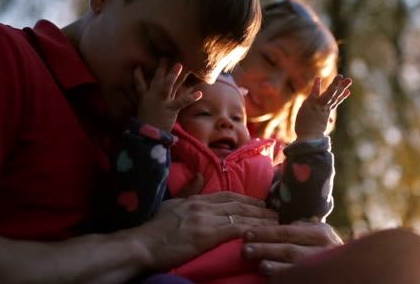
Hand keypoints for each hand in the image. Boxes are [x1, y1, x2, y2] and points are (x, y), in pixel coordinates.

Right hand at [134, 59, 201, 131]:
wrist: (149, 135)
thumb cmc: (147, 125)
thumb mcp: (143, 113)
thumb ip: (148, 106)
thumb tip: (151, 103)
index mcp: (144, 98)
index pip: (139, 84)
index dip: (138, 75)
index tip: (138, 67)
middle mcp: (153, 97)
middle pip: (156, 80)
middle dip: (161, 68)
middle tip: (165, 57)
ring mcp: (162, 102)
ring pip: (167, 85)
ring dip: (173, 75)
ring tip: (180, 65)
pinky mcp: (171, 108)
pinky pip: (182, 102)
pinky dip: (191, 97)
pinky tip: (200, 93)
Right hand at [134, 192, 278, 270]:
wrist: (142, 243)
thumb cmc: (153, 228)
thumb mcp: (171, 203)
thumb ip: (188, 191)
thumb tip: (200, 176)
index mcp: (196, 199)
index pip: (227, 195)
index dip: (246, 199)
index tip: (260, 202)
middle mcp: (204, 205)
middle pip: (239, 204)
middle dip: (259, 208)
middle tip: (275, 211)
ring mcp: (207, 219)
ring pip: (242, 215)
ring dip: (261, 219)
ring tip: (276, 222)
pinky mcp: (209, 234)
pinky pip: (237, 229)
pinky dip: (252, 229)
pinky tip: (263, 232)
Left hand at [241, 221, 342, 275]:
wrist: (347, 270)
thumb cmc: (323, 248)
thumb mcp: (316, 233)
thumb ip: (299, 227)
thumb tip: (270, 219)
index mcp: (321, 232)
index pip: (287, 232)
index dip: (265, 232)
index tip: (246, 233)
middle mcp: (324, 248)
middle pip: (289, 249)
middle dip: (264, 248)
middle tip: (245, 249)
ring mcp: (324, 266)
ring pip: (295, 266)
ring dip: (274, 266)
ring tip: (258, 264)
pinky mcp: (320, 278)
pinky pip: (300, 278)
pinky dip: (284, 278)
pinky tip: (271, 278)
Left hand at [294, 75, 351, 140]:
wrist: (309, 140)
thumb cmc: (312, 137)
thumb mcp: (320, 129)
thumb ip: (325, 123)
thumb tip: (331, 122)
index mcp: (325, 114)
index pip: (335, 103)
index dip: (342, 97)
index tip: (349, 92)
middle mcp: (324, 109)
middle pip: (335, 96)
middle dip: (342, 88)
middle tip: (350, 80)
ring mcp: (319, 106)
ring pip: (330, 93)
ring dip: (335, 84)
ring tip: (340, 76)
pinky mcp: (312, 104)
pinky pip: (315, 93)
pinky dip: (316, 86)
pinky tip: (318, 78)